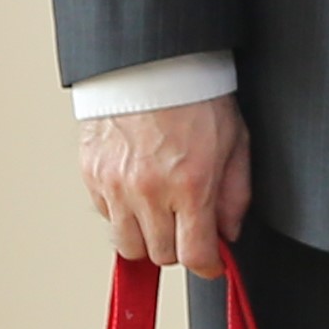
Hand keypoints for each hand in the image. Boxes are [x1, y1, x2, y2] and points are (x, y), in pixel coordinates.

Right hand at [79, 97, 250, 273]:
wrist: (153, 62)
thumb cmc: (197, 95)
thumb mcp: (236, 141)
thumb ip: (236, 193)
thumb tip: (229, 232)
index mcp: (190, 184)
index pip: (194, 254)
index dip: (208, 266)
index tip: (211, 263)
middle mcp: (149, 190)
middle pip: (160, 255)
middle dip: (179, 247)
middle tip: (189, 227)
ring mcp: (115, 185)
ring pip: (127, 245)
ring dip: (147, 238)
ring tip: (161, 214)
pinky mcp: (92, 175)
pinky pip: (105, 216)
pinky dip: (122, 213)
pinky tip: (138, 190)